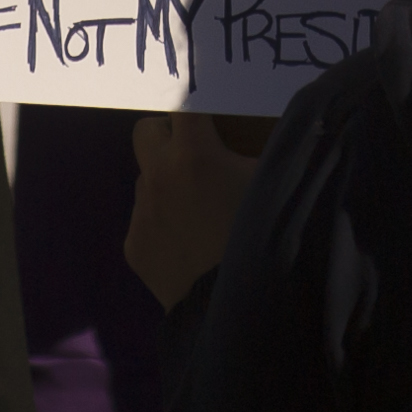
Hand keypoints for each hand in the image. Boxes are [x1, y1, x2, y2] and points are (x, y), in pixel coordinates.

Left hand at [123, 110, 271, 308]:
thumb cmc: (263, 235)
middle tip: (198, 156)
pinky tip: (190, 247)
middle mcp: (157, 175)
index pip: (184, 104)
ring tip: (201, 213)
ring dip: (168, 184)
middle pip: (147, 130)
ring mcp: (141, 213)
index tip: (211, 116)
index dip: (198, 107)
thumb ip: (265, 150)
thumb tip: (278, 127)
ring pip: (147, 180)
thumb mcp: (273, 183)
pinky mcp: (133, 247)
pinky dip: (164, 225)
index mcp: (192, 152)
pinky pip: (145, 221)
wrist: (238, 308)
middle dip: (169, 137)